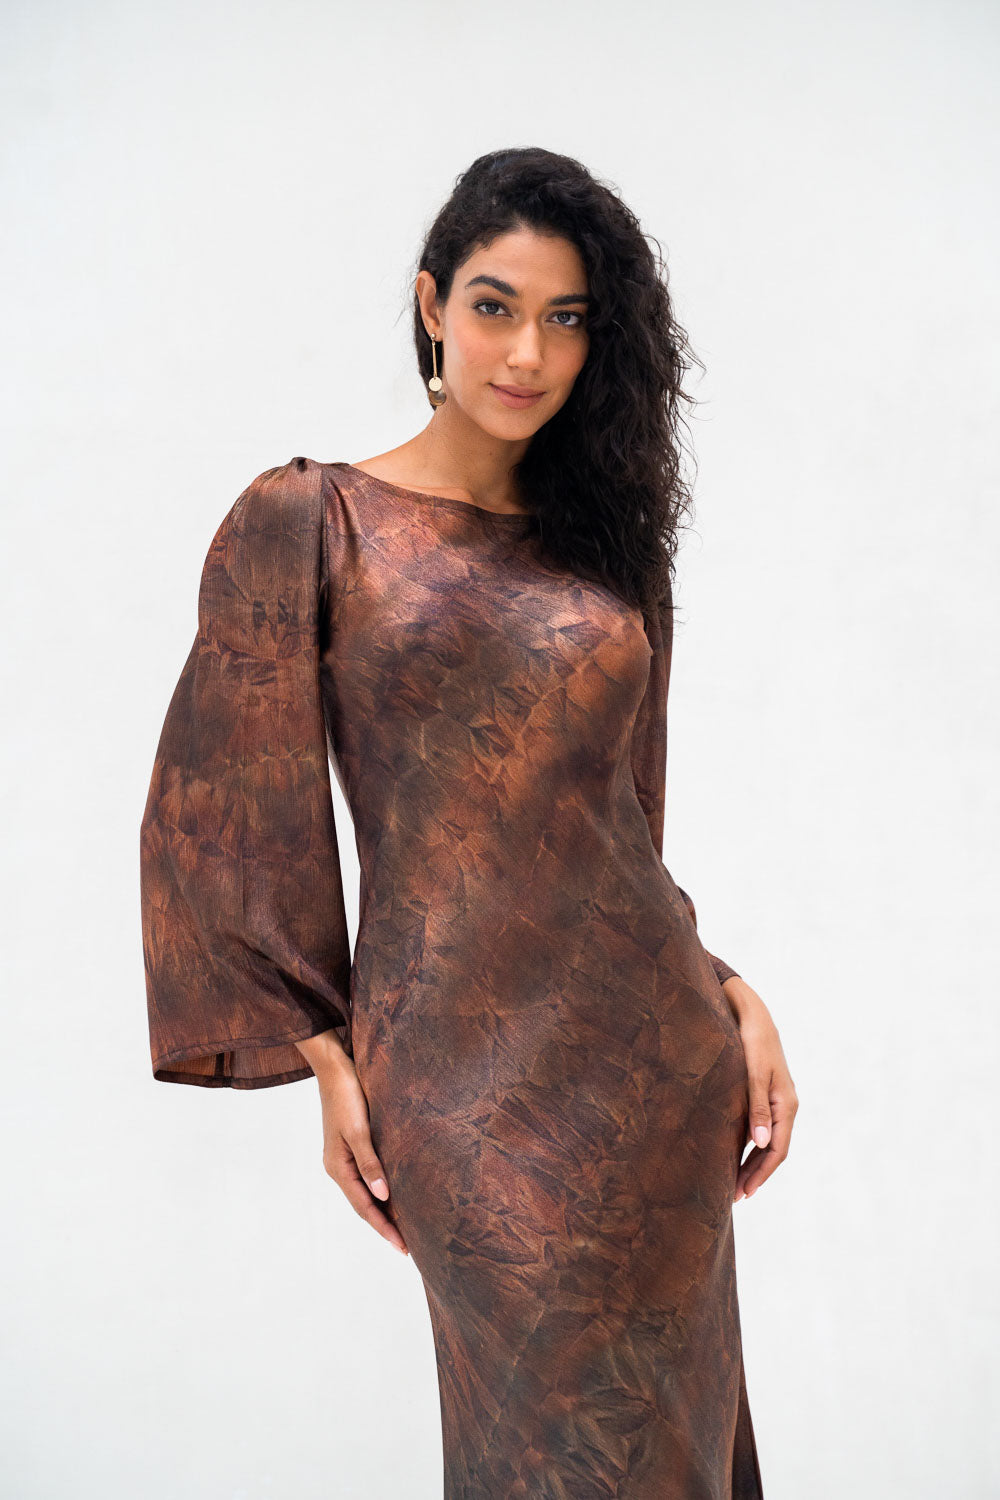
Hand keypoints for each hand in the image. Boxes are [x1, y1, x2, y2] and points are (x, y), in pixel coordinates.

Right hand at [294, 1029, 408, 1256]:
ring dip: (383, 1210)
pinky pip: (368, 1176)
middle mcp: (339, 1166)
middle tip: (408, 1247)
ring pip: (366, 1192)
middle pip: (364, 1204)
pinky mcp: (352, 1144)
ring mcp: (344, 1156)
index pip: (365, 1207)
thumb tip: (382, 1196)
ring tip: (405, 1228)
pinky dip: (381, 1190)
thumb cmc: (346, 1094)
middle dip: (385, 1226)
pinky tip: (395, 1193)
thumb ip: (370, 1162)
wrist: (334, 1066)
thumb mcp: (359, 1129)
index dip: (384, 1228)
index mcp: (338, 1167)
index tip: (403, 1248)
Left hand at [720, 978, 798, 1202]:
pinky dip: (749, 1145)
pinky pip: (761, 1128)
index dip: (762, 1173)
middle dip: (756, 1174)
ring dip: (752, 1163)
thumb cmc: (752, 1042)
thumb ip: (757, 1108)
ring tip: (734, 1183)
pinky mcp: (766, 1095)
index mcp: (787, 1105)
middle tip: (735, 1196)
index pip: (777, 1150)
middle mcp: (786, 1106)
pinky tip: (735, 1153)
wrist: (753, 1014)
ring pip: (767, 1141)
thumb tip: (761, 1142)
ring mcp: (777, 1102)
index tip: (745, 1192)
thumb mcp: (753, 1074)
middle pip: (773, 1150)